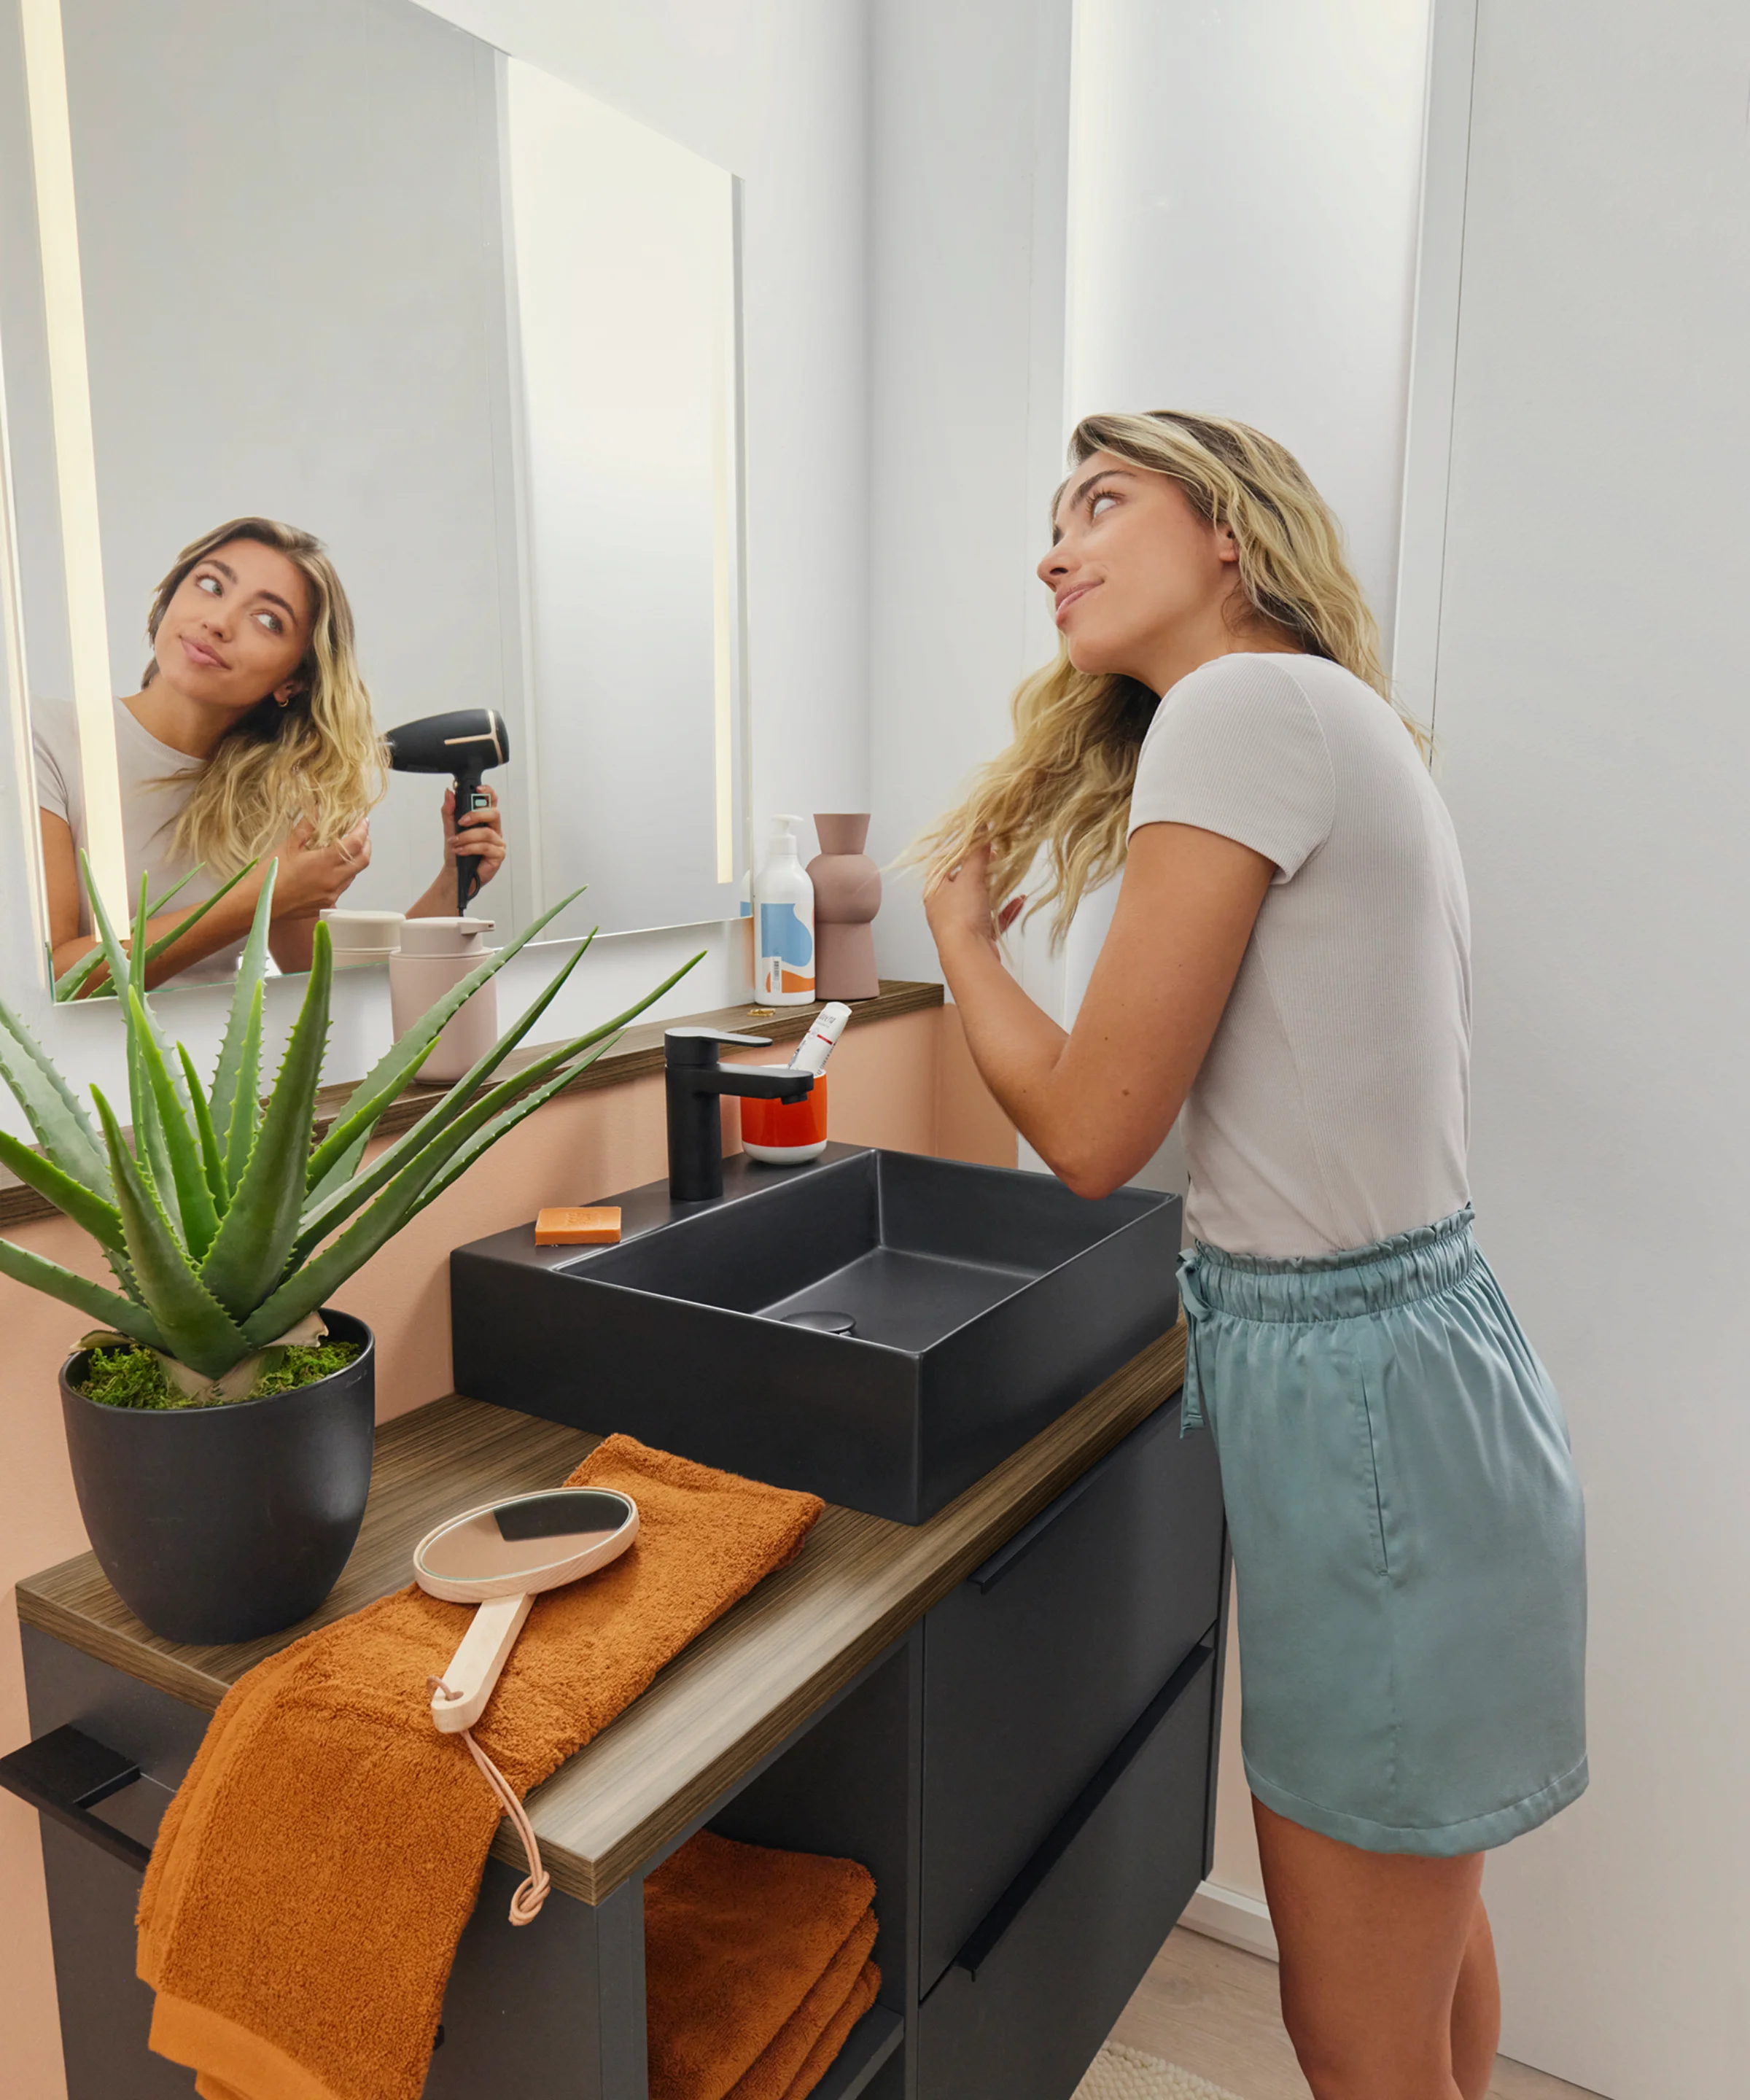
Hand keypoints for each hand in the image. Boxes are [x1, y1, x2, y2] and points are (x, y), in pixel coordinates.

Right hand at [269, 815, 371, 916]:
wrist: (258, 903)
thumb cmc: (271, 873)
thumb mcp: (289, 845)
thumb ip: (308, 826)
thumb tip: (319, 809)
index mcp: (325, 863)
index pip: (355, 844)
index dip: (362, 830)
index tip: (363, 820)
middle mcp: (333, 881)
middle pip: (363, 861)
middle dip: (366, 845)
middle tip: (361, 833)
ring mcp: (332, 895)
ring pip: (354, 875)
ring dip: (355, 860)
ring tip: (346, 848)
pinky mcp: (326, 904)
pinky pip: (342, 887)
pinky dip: (344, 874)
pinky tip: (332, 867)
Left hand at [442, 785, 505, 890]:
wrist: (455, 873)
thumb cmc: (457, 852)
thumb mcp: (449, 828)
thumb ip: (449, 811)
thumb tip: (449, 794)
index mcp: (485, 820)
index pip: (491, 801)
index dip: (488, 792)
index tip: (477, 788)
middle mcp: (493, 829)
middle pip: (493, 814)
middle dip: (476, 815)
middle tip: (462, 821)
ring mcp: (497, 843)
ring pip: (486, 833)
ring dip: (467, 837)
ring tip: (455, 842)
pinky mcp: (498, 855)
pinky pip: (486, 847)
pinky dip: (470, 848)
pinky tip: (461, 851)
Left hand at [923, 840, 1024, 956]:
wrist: (969, 956)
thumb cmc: (961, 917)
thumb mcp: (969, 877)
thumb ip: (976, 853)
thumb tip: (980, 828)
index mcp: (935, 890)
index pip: (945, 863)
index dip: (961, 849)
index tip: (978, 837)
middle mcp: (945, 906)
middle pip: (964, 880)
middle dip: (982, 867)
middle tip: (997, 853)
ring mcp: (962, 921)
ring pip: (979, 899)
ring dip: (995, 887)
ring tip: (1008, 872)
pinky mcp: (978, 935)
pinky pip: (994, 917)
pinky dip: (1006, 908)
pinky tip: (1018, 899)